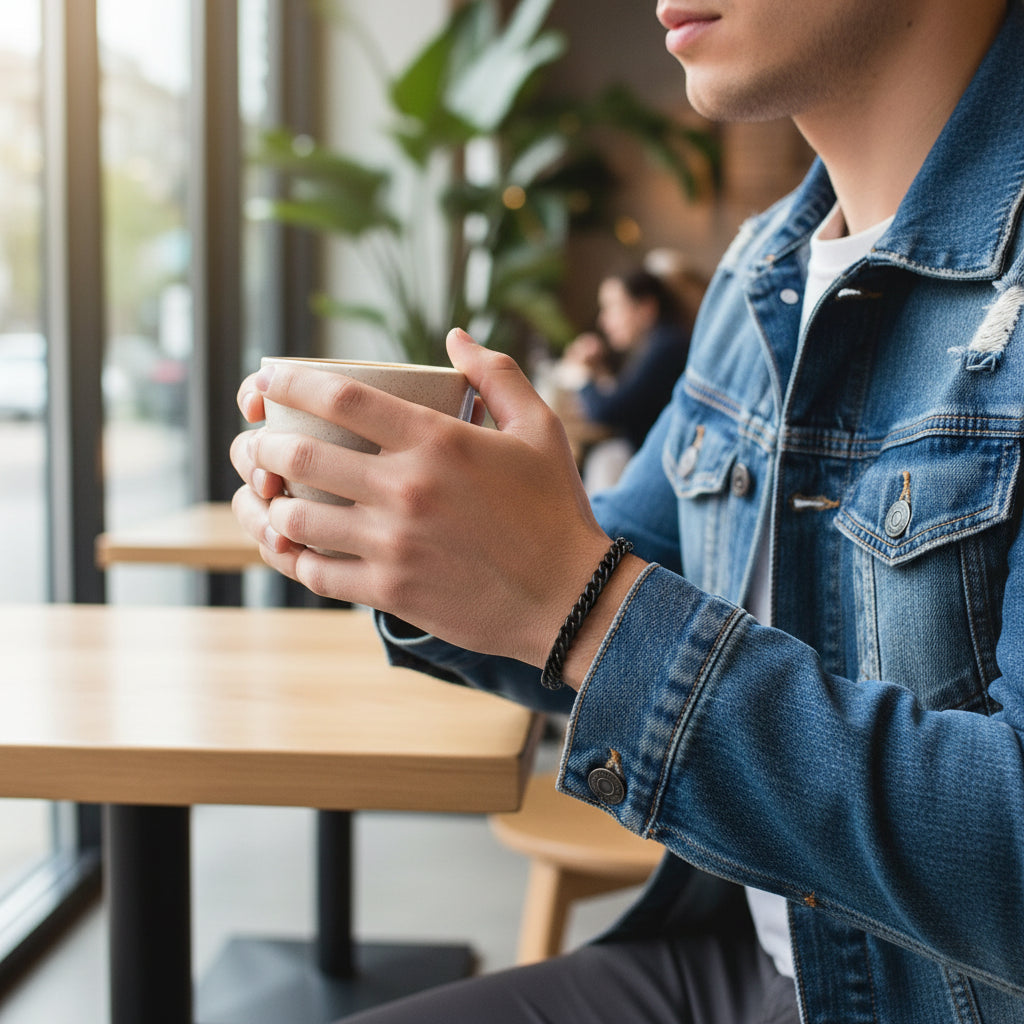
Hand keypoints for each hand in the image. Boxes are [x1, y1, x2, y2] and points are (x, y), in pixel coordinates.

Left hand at [230, 329, 621, 668]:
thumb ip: (496, 375)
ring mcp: (394, 544)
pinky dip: (292, 557)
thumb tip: (454, 338)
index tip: (265, 377)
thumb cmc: (556, 510)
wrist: (572, 599)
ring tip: (265, 496)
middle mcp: (406, 489)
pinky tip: (289, 545)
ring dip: (269, 503)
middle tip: (258, 443)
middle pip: (302, 455)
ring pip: (296, 518)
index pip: (340, 397)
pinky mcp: (391, 591)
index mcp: (437, 441)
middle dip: (264, 444)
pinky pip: (316, 574)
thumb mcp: (539, 429)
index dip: (290, 381)